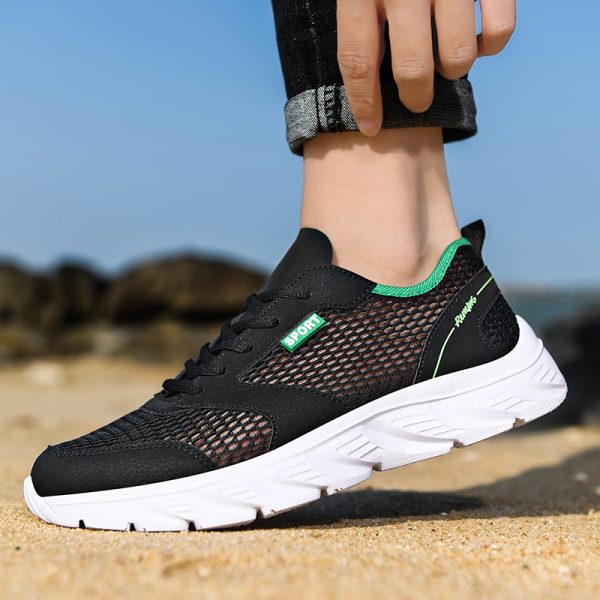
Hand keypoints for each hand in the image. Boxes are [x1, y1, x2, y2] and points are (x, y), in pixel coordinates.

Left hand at [337, 0, 515, 134]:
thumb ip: (352, 11)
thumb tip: (350, 61)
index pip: (358, 62)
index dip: (364, 103)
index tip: (372, 128)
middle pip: (412, 70)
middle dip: (415, 97)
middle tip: (415, 101)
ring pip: (456, 57)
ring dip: (452, 70)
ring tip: (444, 60)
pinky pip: (499, 32)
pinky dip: (489, 46)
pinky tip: (476, 40)